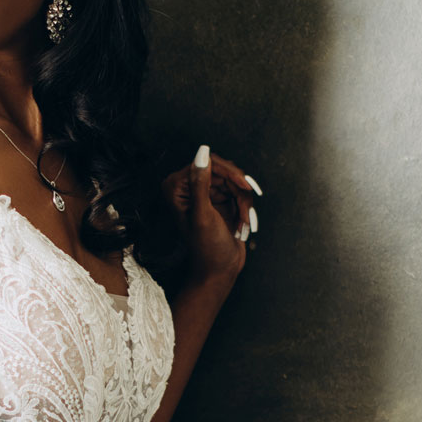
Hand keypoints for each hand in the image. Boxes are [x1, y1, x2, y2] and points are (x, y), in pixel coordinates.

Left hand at [162, 144, 258, 292]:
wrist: (220, 270)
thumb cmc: (207, 248)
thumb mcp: (203, 215)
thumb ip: (201, 183)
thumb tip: (202, 152)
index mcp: (176, 186)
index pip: (207, 162)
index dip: (228, 172)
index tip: (244, 186)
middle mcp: (188, 186)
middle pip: (223, 169)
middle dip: (238, 190)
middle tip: (244, 212)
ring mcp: (205, 191)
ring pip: (234, 180)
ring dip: (243, 202)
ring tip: (242, 223)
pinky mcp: (219, 199)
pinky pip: (239, 191)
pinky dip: (244, 206)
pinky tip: (242, 224)